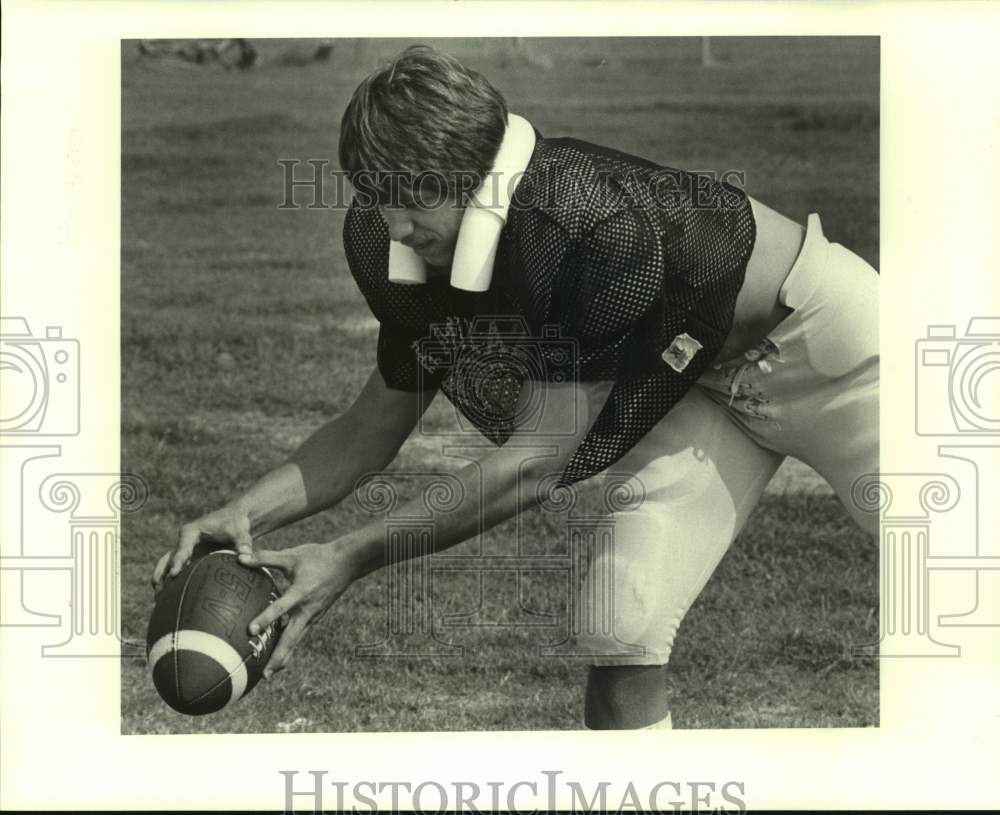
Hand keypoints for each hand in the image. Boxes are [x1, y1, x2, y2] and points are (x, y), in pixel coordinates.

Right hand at [151, 505, 253, 592]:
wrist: (236, 519)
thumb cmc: (237, 524)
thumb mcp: (241, 532)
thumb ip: (243, 544)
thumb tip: (244, 558)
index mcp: (191, 532)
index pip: (182, 549)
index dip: (177, 562)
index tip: (173, 575)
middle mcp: (184, 541)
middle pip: (168, 558)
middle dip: (162, 574)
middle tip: (160, 593)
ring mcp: (185, 550)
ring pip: (167, 565)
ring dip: (162, 580)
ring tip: (159, 601)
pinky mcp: (189, 557)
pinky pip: (177, 569)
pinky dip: (171, 581)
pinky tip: (170, 599)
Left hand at [241, 541, 358, 678]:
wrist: (348, 562)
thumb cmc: (318, 557)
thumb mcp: (292, 555)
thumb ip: (265, 558)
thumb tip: (240, 557)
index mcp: (301, 593)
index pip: (280, 609)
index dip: (265, 619)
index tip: (251, 631)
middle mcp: (307, 610)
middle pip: (291, 639)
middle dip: (278, 658)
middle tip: (264, 675)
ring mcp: (313, 616)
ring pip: (296, 640)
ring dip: (283, 656)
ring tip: (269, 673)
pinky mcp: (315, 616)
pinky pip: (300, 634)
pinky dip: (290, 646)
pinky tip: (279, 653)